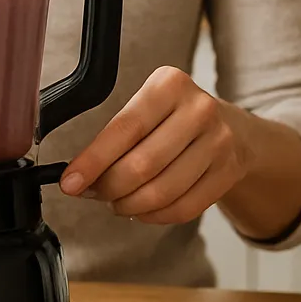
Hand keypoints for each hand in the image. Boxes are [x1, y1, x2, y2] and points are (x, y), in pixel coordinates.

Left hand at [58, 66, 254, 224]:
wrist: (230, 128)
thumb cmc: (173, 119)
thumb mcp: (145, 108)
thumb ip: (113, 136)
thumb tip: (78, 176)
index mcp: (170, 85)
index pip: (124, 129)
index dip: (93, 161)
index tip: (70, 182)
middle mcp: (199, 109)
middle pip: (142, 165)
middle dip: (109, 188)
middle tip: (96, 193)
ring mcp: (219, 142)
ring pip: (162, 192)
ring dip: (130, 205)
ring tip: (118, 202)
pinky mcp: (228, 172)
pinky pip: (183, 209)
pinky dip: (154, 216)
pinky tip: (142, 209)